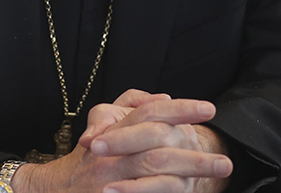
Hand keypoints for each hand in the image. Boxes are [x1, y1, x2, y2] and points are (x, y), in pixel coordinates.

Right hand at [12, 89, 232, 192]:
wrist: (54, 189)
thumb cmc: (89, 156)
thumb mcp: (105, 124)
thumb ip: (132, 109)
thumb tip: (164, 97)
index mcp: (114, 129)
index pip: (149, 113)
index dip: (180, 110)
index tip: (210, 110)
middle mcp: (110, 154)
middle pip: (157, 149)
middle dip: (194, 156)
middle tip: (226, 161)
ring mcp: (109, 179)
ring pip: (155, 172)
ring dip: (189, 174)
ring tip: (219, 174)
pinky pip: (144, 192)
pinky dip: (165, 192)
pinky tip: (187, 192)